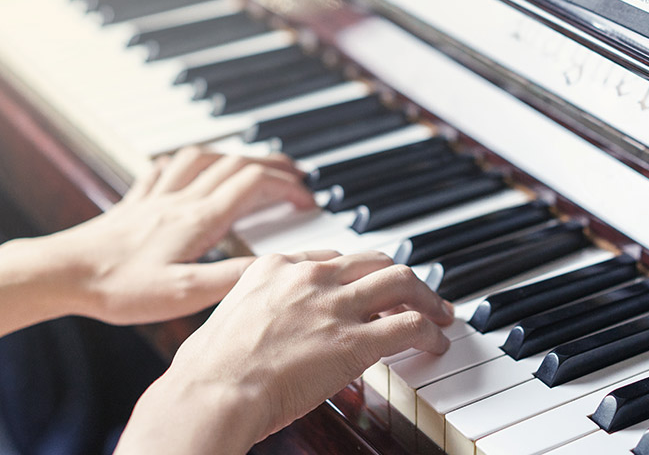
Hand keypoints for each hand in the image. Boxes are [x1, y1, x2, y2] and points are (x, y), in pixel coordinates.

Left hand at [44, 147, 315, 324]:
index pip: (254, 185)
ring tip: (254, 164)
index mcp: (198, 220)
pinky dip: (189, 160)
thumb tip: (280, 265)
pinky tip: (189, 166)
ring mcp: (155, 197)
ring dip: (235, 155)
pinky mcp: (134, 203)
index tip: (309, 201)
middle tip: (297, 178)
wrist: (61, 274)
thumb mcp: (184, 294)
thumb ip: (235, 277)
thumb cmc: (118, 288)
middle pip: (236, 164)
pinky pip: (166, 166)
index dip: (288, 187)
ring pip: (204, 158)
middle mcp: (180, 200)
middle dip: (273, 166)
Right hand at [116, 251, 453, 453]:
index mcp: (275, 267)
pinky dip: (430, 332)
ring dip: (427, 298)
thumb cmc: (208, 370)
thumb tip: (254, 329)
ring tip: (440, 314)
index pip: (331, 257)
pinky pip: (409, 326)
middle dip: (399, 277)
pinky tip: (436, 343)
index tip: (366, 287)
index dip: (356, 273)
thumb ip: (251, 313)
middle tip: (415, 294)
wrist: (214, 391)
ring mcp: (335, 306)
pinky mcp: (355, 341)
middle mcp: (310, 277)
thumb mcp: (226, 319)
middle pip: (373, 261)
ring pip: (401, 282)